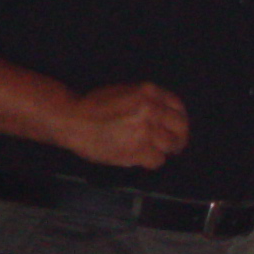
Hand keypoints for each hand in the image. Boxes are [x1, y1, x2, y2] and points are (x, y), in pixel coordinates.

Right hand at [59, 81, 189, 168]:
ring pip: (171, 145)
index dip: (179, 119)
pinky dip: (151, 161)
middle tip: (174, 145)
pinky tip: (142, 159)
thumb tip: (163, 118)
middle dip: (179, 137)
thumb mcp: (125, 91)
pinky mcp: (139, 149)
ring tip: (153, 152)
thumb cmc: (94, 106)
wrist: (73, 119)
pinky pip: (157, 160)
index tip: (177, 127)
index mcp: (149, 91)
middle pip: (180, 127)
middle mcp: (151, 109)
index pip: (177, 106)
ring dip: (164, 150)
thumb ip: (147, 101)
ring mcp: (146, 130)